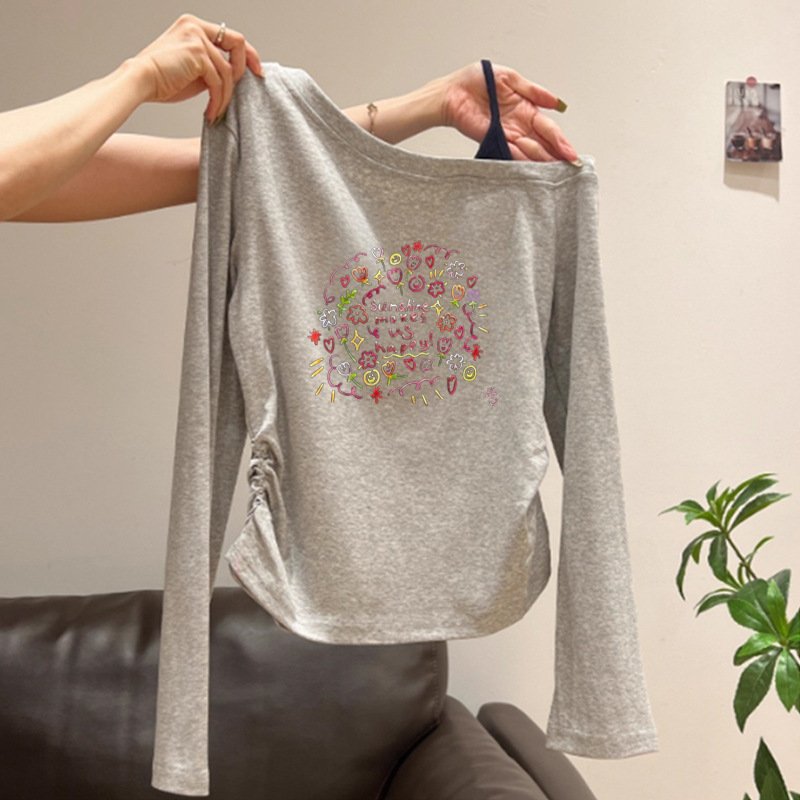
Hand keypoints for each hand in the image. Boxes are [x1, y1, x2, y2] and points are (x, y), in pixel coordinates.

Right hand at [130, 14, 262, 122]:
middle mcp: (196, 27)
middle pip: (238, 43)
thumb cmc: (162, 80)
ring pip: (227, 71)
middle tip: (249, 88)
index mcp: (194, 27)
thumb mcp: (193, 70)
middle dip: (246, 68)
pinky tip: (212, 112)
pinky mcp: (197, 54)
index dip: (248, 54)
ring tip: (217, 110)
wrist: (139, 82)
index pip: (230, 36)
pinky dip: (218, 100)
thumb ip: (212, 67)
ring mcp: (197, 38)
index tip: (257, 71)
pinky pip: (218, 81)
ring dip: (225, 96)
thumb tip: (234, 78)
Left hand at [440, 61, 578, 162]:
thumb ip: (532, 90)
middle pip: (542, 142)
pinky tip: (533, 165)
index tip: (571, 152)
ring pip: (528, 150)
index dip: (560, 140)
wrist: (452, 92)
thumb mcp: (509, 78)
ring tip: (555, 167)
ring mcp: (506, 135)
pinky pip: (509, 152)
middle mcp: (518, 125)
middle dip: (556, 153)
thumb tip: (556, 102)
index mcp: (525, 108)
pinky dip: (520, 159)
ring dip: (541, 158)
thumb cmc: (475, 80)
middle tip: (570, 164)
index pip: (548, 128)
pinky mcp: (492, 141)